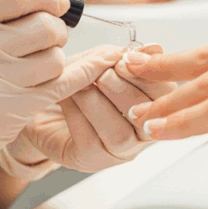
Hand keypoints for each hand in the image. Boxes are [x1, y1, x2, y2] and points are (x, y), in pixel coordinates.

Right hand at [0, 0, 122, 208]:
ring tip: (40, 67)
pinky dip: (70, 80)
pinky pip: (58, 87)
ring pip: (55, 58)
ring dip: (56, 60)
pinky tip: (67, 77)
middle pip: (44, 25)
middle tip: (51, 39)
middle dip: (57, 29)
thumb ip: (1, 10)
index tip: (57, 2)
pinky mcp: (7, 112)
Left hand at [2, 44, 175, 173]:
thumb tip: (154, 48)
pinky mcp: (91, 160)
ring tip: (82, 84)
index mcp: (151, 104)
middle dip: (124, 88)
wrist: (41, 102)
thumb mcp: (101, 60)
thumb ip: (126, 56)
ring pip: (120, 133)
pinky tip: (67, 98)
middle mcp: (140, 131)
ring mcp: (118, 150)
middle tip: (104, 72)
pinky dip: (77, 114)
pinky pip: (90, 141)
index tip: (128, 58)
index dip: (149, 75)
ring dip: (99, 103)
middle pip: (147, 118)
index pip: (166, 94)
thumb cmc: (75, 82)